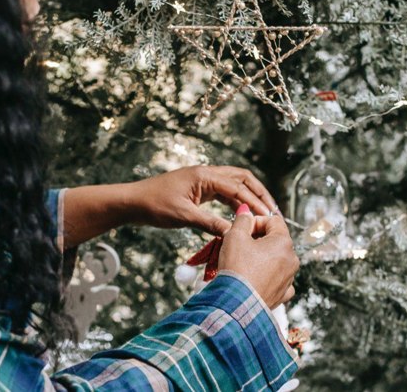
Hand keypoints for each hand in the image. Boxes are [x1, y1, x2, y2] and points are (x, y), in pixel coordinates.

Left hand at [129, 165, 276, 235]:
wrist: (133, 202)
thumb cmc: (154, 206)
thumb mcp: (184, 217)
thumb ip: (210, 224)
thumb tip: (234, 233)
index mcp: (204, 175)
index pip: (237, 186)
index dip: (255, 202)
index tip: (268, 216)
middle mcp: (207, 174)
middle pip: (242, 178)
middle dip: (259, 193)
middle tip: (273, 211)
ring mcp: (203, 180)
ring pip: (234, 184)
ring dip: (249, 197)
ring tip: (263, 213)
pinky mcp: (199, 190)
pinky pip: (224, 193)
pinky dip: (236, 202)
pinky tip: (242, 215)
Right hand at [218, 207, 298, 309]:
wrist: (236, 304)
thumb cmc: (236, 267)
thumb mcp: (235, 236)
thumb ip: (243, 219)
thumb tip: (246, 211)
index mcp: (284, 242)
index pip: (274, 220)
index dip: (256, 221)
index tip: (243, 228)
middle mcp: (292, 259)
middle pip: (276, 240)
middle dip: (258, 239)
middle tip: (240, 244)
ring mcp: (289, 278)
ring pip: (276, 260)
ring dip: (262, 257)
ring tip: (243, 262)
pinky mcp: (283, 294)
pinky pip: (278, 279)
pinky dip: (268, 276)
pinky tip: (255, 277)